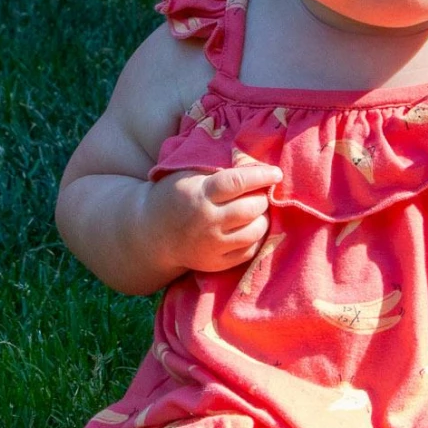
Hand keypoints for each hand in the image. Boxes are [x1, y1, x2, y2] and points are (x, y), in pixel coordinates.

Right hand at [146, 160, 280, 275]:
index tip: (277, 173)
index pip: (238, 182)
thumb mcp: (188, 175)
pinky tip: (250, 227)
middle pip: (251, 208)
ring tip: (257, 211)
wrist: (151, 234)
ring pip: (255, 231)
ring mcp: (212, 245)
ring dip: (263, 218)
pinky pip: (249, 251)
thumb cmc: (174, 196)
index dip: (261, 176)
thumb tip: (255, 163)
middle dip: (262, 198)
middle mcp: (207, 221)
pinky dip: (256, 238)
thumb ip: (217, 170)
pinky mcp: (216, 263)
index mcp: (200, 194)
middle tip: (261, 194)